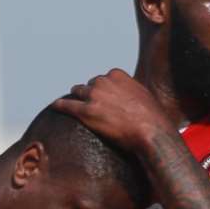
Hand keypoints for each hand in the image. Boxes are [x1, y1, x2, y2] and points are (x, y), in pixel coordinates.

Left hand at [52, 69, 175, 150]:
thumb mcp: (146, 98)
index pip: (104, 78)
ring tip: (72, 106)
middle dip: (90, 94)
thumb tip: (134, 101)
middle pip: (90, 85)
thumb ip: (134, 94)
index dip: (104, 90)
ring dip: (76, 98)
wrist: (152, 132)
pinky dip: (60, 105)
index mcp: (117, 75)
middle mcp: (103, 81)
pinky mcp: (86, 112)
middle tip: (91, 105)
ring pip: (78, 92)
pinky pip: (66, 106)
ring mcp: (93, 96)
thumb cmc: (154, 120)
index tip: (104, 98)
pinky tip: (55, 107)